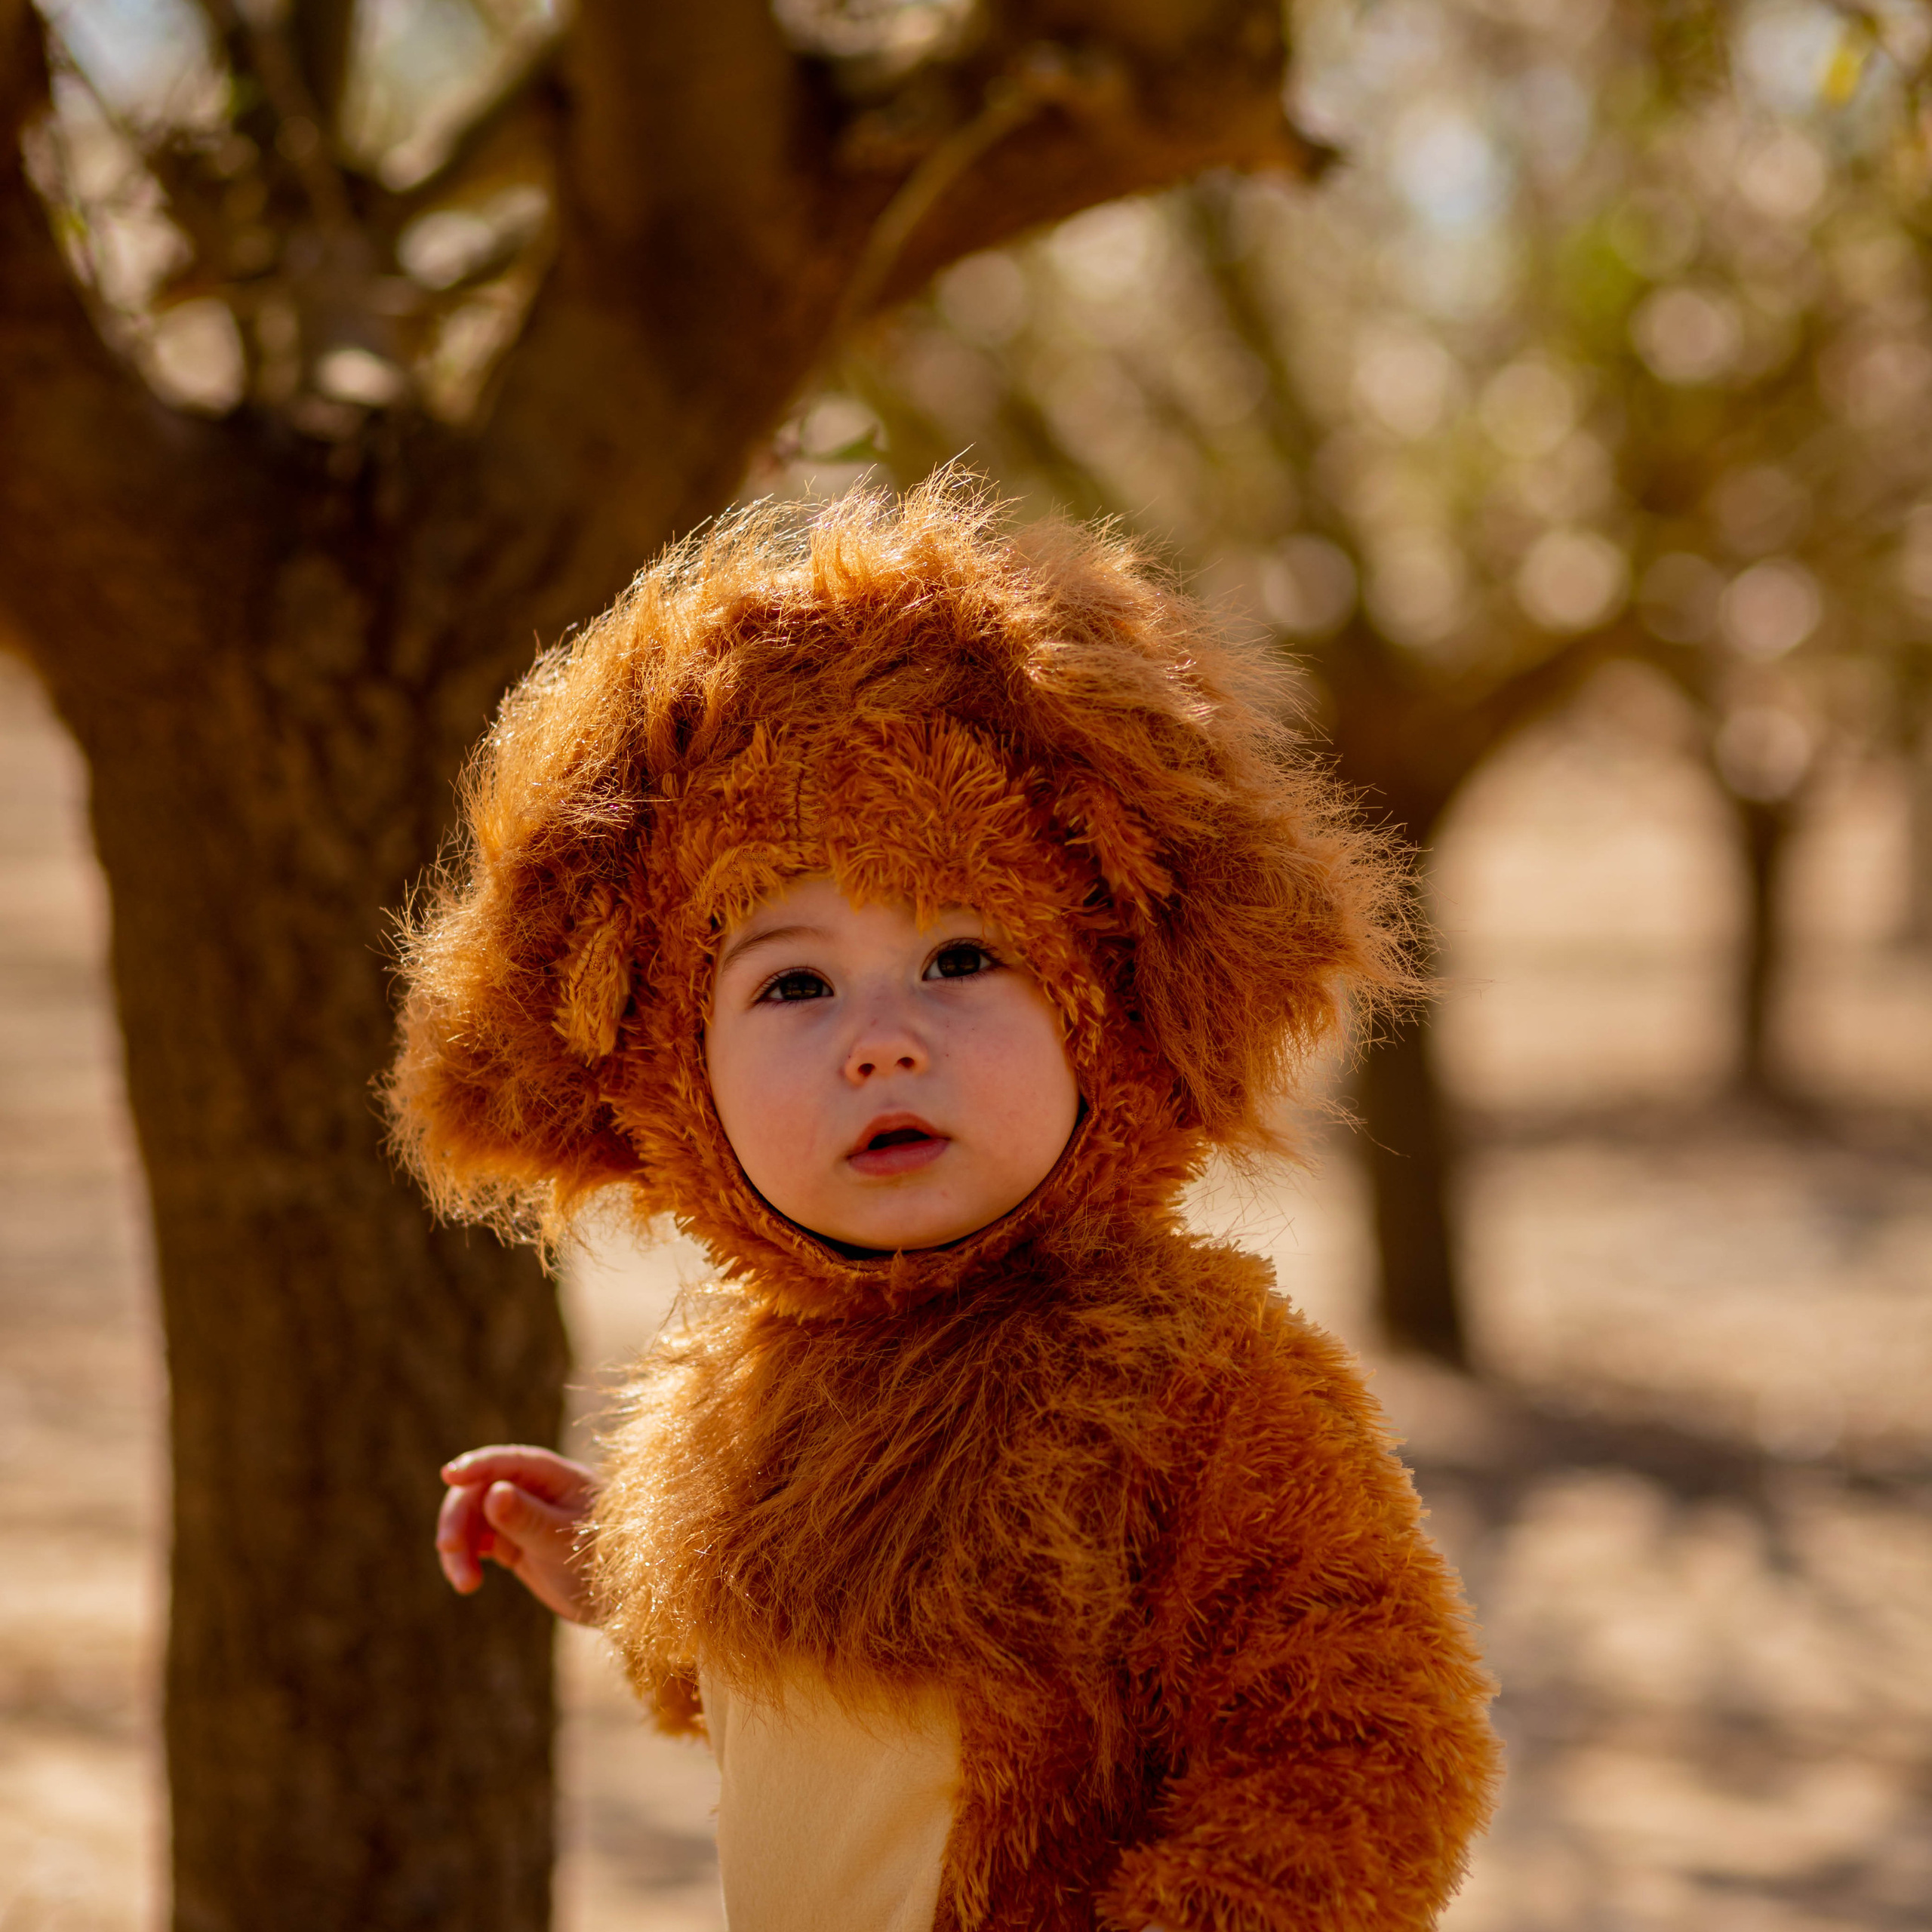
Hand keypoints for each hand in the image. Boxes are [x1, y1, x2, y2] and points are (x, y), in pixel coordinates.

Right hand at [436, 1444, 597, 1623]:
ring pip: (472, 1518)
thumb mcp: (563, 1540)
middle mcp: (534, 1490)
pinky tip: (469, 1581)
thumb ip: (528, 1518)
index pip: (508, 1462)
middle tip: (450, 1551)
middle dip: (459, 1518)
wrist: (621, 1598)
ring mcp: (522, 1515)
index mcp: (553, 1476)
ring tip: (466, 1584)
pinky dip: (466, 1558)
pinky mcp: (514, 1541)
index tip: (448, 1475)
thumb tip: (492, 1492)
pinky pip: (477, 1541)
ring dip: (459, 1546)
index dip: (477, 1465)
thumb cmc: (603, 1560)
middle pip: (479, 1491)